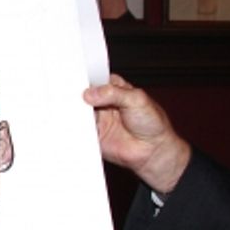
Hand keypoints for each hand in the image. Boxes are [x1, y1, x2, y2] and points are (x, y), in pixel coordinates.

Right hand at [83, 74, 190, 193]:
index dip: (85, 78)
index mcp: (114, 88)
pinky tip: (78, 126)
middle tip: (75, 97)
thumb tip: (91, 93)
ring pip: (80, 112)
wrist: (154, 150)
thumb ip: (113, 93)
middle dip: (77, 96)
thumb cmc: (153, 123)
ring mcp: (98, 119)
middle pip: (84, 95)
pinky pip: (81, 130)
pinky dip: (77, 128)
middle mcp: (103, 102)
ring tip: (77, 112)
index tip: (76, 80)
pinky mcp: (94, 134)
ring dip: (76, 113)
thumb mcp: (137, 99)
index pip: (95, 79)